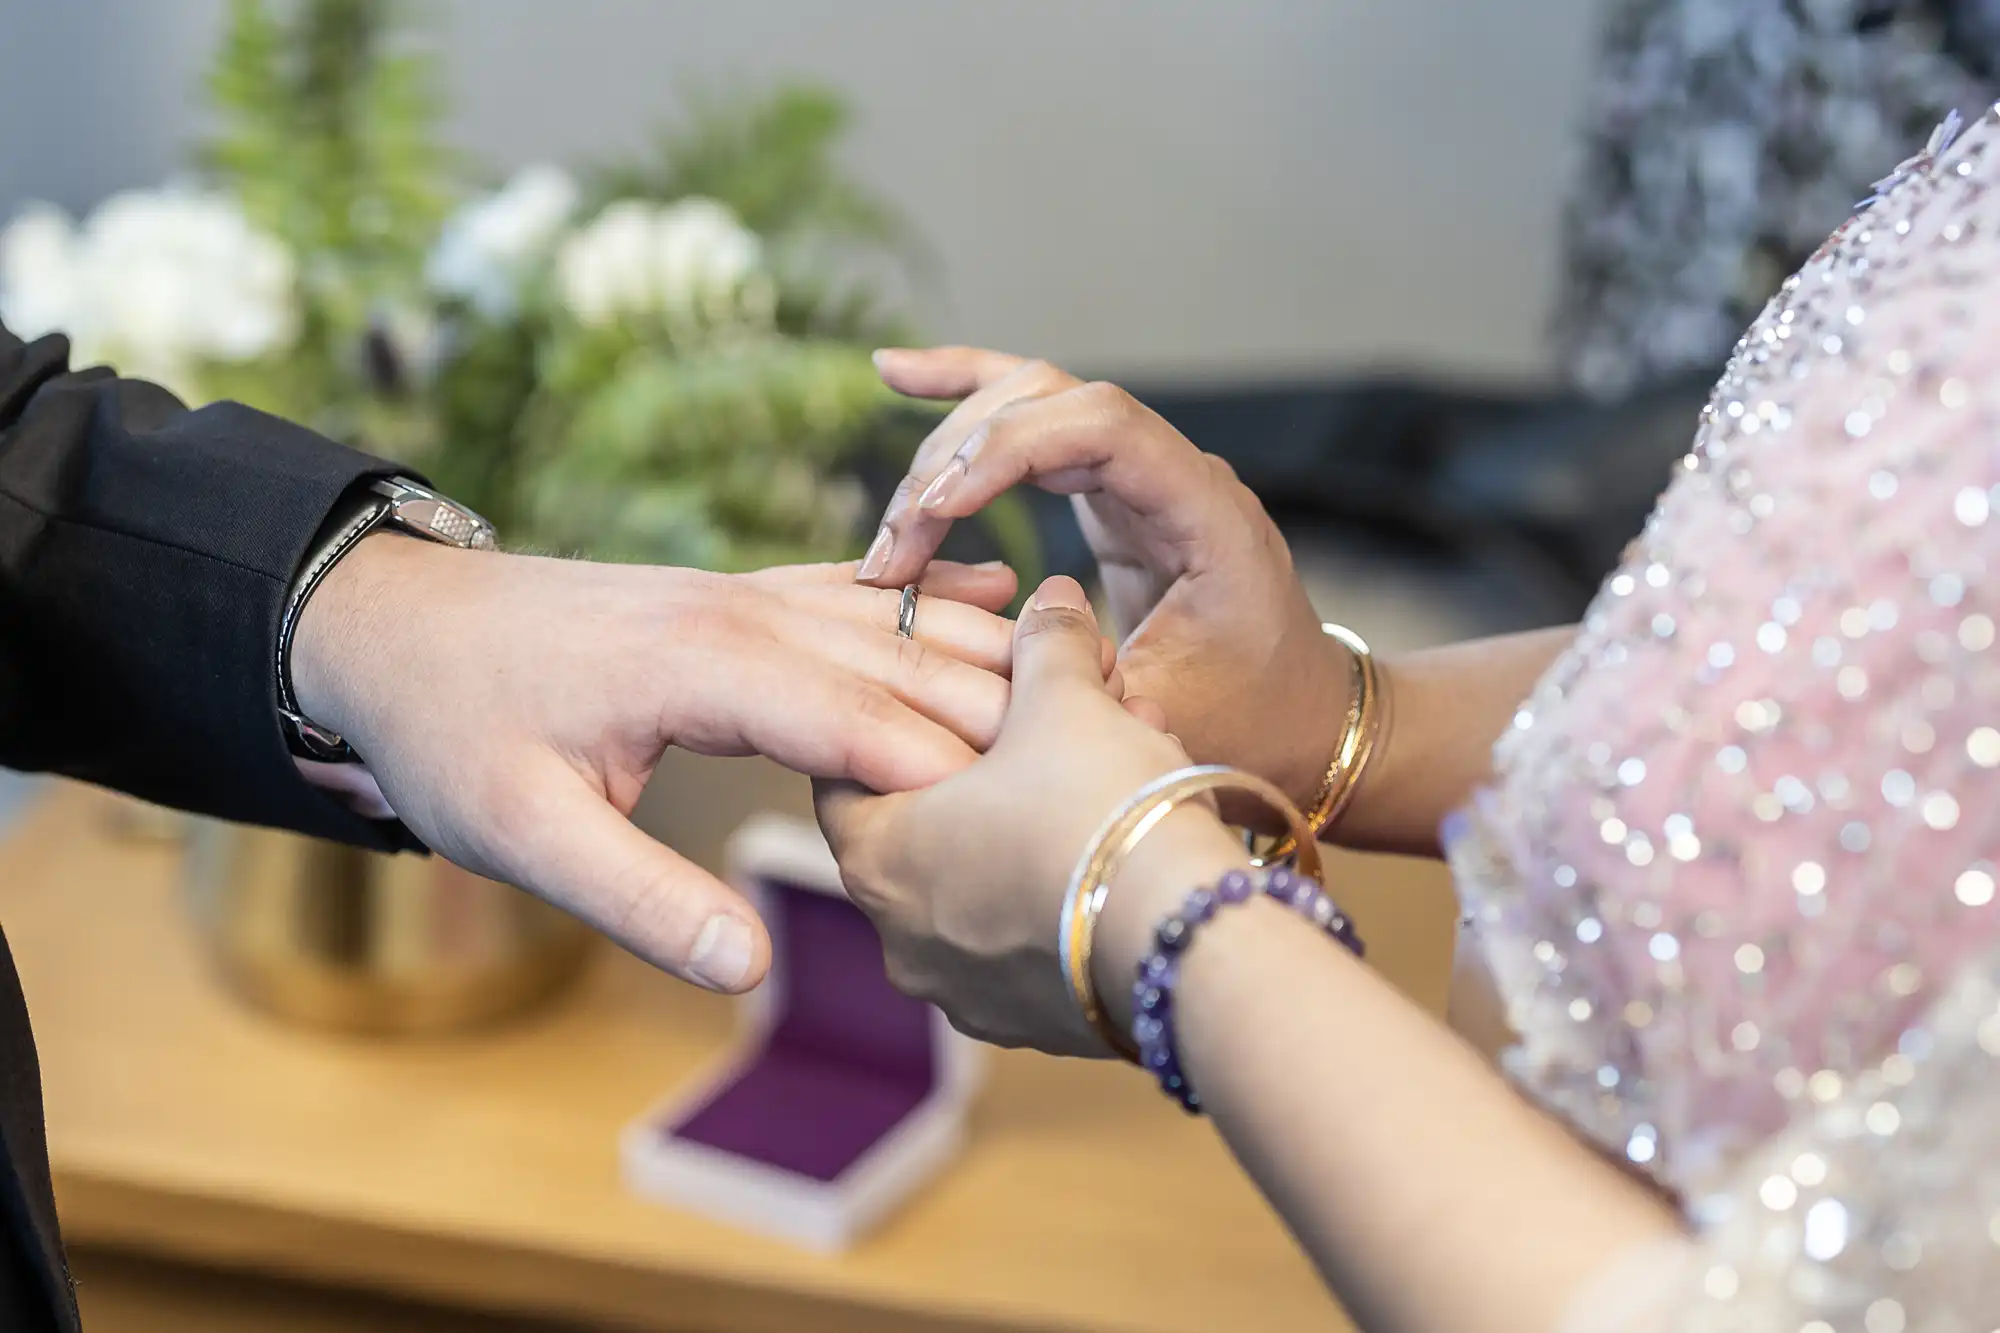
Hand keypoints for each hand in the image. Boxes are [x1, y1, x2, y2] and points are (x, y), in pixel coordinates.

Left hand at [291, 537, 1018, 992]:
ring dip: (984, 655)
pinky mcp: (736, 594)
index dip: (952, 769)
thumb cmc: (454, 728)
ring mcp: (742, 592)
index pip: (859, 717)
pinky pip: (857, 589)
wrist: (392, 625)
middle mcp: (740, 611)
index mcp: (702, 664)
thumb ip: (639, 901)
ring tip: (1086, 692)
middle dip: (1002, 710)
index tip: (1039, 816)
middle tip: (1109, 756)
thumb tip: (746, 970)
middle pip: (903, 660)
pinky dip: (931, 599)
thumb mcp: (523, 834)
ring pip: (895, 620)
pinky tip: (998, 594)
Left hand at [817, 576, 1248, 1054]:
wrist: (1195, 943)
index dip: (905, 716)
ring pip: (996, 877)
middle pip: (935, 822)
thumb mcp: (1066, 699)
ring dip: (1047, 818)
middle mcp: (904, 938)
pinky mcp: (1038, 1023)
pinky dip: (1075, 881)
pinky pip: (1042, 932)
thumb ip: (1044, 643)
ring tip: (1124, 763)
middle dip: (1001, 759)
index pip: (847, 770)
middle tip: (1071, 715)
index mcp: (877, 857)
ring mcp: (970, 991)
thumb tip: (1049, 601)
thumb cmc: (1104, 812)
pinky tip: (1138, 837)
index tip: (960, 688)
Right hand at [856, 347, 1352, 815]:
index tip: (935, 511)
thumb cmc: (1254, 724)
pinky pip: (1033, 423)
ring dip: (949, 447)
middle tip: (896, 550)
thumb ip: (1094, 687)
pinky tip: (897, 373)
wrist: (1302, 719)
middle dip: (958, 462)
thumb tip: (988, 659)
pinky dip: (965, 396)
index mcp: (1206, 510)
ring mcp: (1139, 472)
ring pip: (1032, 404)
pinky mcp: (1107, 491)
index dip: (1008, 449)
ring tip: (892, 522)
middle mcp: (1173, 472)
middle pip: (1050, 404)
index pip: (1102, 425)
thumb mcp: (1174, 719)